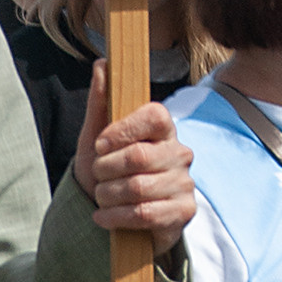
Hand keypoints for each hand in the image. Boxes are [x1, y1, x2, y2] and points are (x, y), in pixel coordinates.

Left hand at [76, 68, 196, 240]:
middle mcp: (180, 152)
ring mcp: (184, 182)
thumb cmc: (109, 171)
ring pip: (137, 188)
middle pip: (137, 157)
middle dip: (105, 170)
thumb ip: (101, 102)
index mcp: (163, 127)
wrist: (116, 214)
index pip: (152, 115)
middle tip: (98, 176)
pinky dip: (115, 217)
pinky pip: (145, 213)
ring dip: (107, 195)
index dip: (120, 131)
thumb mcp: (97, 138)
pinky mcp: (183, 211)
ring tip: (101, 197)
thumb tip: (102, 64)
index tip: (100, 145)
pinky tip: (103, 217)